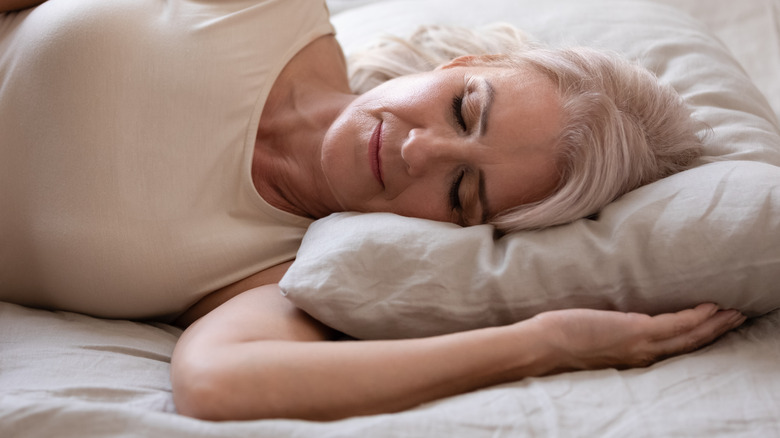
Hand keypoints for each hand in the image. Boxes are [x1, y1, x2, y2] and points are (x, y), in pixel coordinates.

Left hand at [528, 303, 745, 373]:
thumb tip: (608, 318)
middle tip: (737, 317)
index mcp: (632, 357)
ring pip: (688, 336)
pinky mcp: (635, 332)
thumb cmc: (558, 340)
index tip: (712, 326)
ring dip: (714, 324)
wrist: (542, 347)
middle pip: (688, 344)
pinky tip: (709, 307)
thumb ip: (608, 332)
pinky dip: (694, 316)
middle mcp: (641, 356)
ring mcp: (640, 345)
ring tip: (734, 312)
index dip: (695, 338)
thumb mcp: (591, 338)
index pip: (671, 348)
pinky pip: (675, 324)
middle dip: (715, 331)